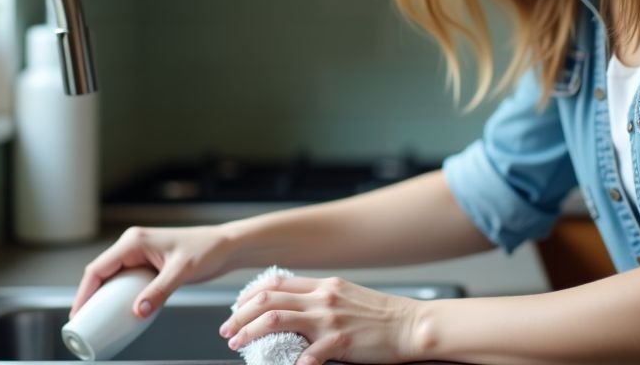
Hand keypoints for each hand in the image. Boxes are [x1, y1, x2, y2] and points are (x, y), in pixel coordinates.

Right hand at [70, 225, 235, 318]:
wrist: (225, 247)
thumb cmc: (207, 250)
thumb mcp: (181, 271)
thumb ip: (159, 291)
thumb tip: (138, 311)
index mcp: (134, 241)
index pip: (99, 268)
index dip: (84, 292)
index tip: (78, 313)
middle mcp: (133, 246)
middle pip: (101, 273)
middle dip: (89, 297)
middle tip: (83, 321)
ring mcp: (140, 255)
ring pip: (112, 278)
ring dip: (103, 297)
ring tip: (96, 319)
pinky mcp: (149, 265)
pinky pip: (125, 282)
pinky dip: (118, 296)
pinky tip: (118, 312)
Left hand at [218, 274, 421, 364]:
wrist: (412, 325)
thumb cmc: (383, 315)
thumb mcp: (347, 296)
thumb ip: (321, 298)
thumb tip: (295, 308)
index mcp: (323, 285)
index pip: (276, 283)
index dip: (250, 295)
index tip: (236, 308)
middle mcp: (322, 297)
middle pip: (269, 299)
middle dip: (240, 314)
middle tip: (227, 330)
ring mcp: (330, 318)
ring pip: (277, 318)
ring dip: (250, 331)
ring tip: (237, 344)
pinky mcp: (340, 340)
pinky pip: (307, 354)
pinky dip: (290, 364)